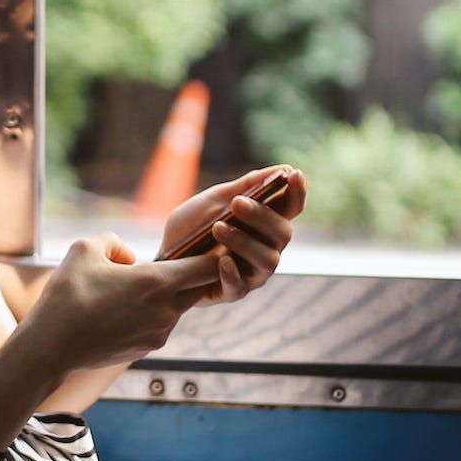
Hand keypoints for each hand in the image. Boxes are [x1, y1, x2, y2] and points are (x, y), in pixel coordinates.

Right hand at [7, 234, 222, 381]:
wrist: (50, 348)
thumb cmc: (66, 296)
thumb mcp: (84, 249)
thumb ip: (114, 242)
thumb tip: (128, 257)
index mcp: (157, 283)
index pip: (209, 267)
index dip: (216, 253)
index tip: (214, 244)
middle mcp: (166, 311)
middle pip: (199, 288)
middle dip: (193, 274)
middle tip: (179, 260)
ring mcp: (159, 334)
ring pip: (177, 306)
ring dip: (166, 294)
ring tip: (132, 288)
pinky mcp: (147, 349)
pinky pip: (159, 324)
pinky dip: (150, 313)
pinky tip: (121, 310)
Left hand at [158, 166, 308, 305]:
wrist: (162, 256)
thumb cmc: (192, 227)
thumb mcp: (214, 201)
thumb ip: (245, 187)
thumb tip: (283, 169)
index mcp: (265, 224)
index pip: (291, 208)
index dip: (298, 192)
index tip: (294, 174)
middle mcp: (266, 249)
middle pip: (283, 233)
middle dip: (262, 216)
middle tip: (237, 203)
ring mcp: (252, 273)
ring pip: (267, 260)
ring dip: (244, 242)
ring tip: (217, 228)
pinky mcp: (232, 292)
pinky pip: (239, 287)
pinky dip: (232, 273)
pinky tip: (221, 261)